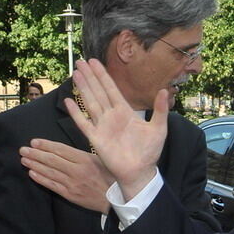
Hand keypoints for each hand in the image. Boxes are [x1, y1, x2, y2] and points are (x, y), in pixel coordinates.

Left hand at [20, 139, 113, 212]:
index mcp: (85, 159)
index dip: (45, 145)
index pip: (60, 149)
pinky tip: (32, 173)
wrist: (115, 199)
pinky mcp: (70, 194)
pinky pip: (52, 185)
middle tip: (23, 150)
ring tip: (24, 159)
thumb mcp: (100, 160)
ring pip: (49, 172)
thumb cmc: (110, 178)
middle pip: (51, 160)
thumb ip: (82, 155)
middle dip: (35, 154)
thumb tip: (63, 150)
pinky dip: (41, 179)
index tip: (34, 142)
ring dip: (34, 165)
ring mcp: (72, 183)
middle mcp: (77, 171)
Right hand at [66, 58, 167, 199]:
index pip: (111, 89)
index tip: (95, 61)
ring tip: (75, 74)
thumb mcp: (159, 128)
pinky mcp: (96, 139)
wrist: (140, 172)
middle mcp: (112, 116)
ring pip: (90, 103)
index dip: (103, 76)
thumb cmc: (150, 152)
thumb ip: (160, 110)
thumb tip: (165, 91)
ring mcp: (102, 126)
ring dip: (83, 89)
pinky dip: (76, 113)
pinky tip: (69, 102)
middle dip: (90, 77)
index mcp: (125, 112)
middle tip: (81, 62)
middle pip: (98, 92)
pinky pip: (84, 123)